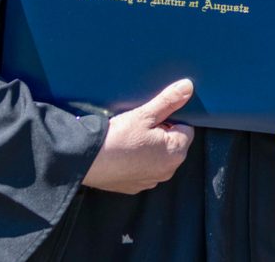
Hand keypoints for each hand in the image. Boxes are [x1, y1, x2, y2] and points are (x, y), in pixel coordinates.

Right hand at [82, 78, 195, 193]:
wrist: (87, 160)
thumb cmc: (118, 137)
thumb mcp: (145, 114)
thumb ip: (169, 100)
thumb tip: (188, 87)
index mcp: (175, 152)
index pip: (186, 129)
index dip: (171, 121)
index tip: (154, 119)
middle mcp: (168, 171)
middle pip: (173, 144)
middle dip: (162, 134)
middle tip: (141, 128)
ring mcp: (151, 181)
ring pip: (158, 157)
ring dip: (150, 148)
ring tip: (131, 139)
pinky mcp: (135, 186)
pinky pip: (144, 169)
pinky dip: (138, 161)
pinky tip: (124, 153)